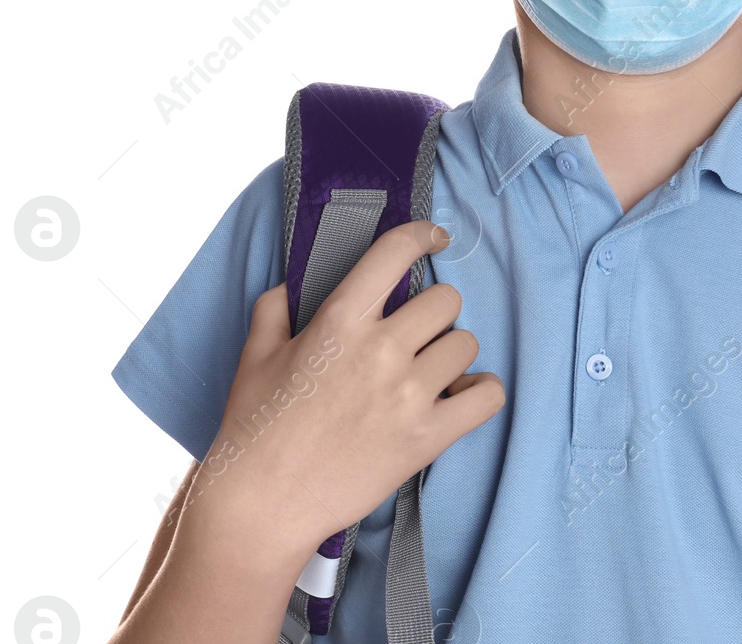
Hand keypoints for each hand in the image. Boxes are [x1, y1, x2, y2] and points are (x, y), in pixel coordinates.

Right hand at [188, 220, 504, 564]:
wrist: (262, 505)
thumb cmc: (254, 429)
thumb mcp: (255, 355)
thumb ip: (275, 308)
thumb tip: (293, 284)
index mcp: (339, 321)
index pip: (395, 253)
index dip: (421, 235)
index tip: (433, 238)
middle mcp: (380, 350)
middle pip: (445, 300)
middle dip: (433, 312)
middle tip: (415, 334)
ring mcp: (408, 395)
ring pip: (466, 343)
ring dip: (450, 352)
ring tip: (428, 371)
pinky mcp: (427, 438)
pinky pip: (487, 397)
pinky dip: (480, 392)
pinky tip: (459, 396)